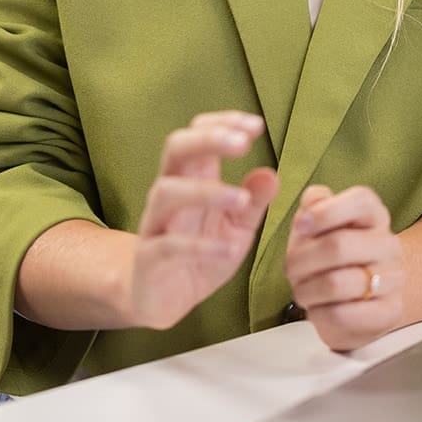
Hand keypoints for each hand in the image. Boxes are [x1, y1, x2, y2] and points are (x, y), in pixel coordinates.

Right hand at [125, 112, 279, 330]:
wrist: (162, 298)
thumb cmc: (201, 253)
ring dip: (205, 191)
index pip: (198, 134)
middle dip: (208, 139)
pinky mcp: (149, 259)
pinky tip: (227, 249)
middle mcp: (169, 193)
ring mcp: (155, 224)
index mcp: (191, 178)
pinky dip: (199, 245)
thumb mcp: (236, 228)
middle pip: (176, 148)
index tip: (256, 126)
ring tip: (242, 198)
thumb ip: (254, 202)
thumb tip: (272, 174)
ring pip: (167, 192)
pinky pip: (168, 245)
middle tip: (242, 143)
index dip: (223, 123)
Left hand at [285, 184, 404, 351]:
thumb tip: (312, 204)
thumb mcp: (318, 224)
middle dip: (301, 260)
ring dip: (306, 289)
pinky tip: (317, 308)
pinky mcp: (389, 312)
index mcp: (374, 215)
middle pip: (339, 245)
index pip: (361, 201)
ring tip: (302, 291)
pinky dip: (318, 313)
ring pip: (337, 284)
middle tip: (291, 269)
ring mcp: (393, 279)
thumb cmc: (332, 257)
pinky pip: (342, 314)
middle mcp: (389, 244)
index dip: (325, 212)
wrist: (360, 300)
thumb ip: (314, 203)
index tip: (301, 226)